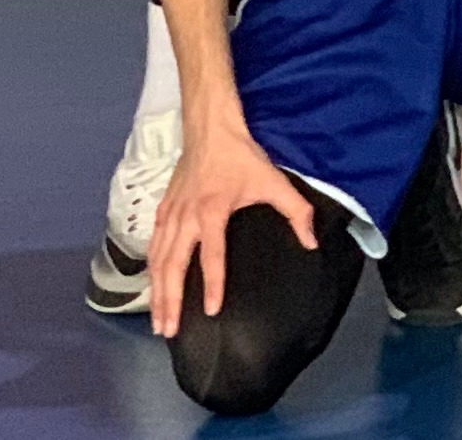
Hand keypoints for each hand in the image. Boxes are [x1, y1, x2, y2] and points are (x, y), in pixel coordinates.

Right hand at [148, 118, 317, 336]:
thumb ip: (296, 212)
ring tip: (157, 321)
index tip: (212, 311)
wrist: (211, 130)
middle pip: (172, 267)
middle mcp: (186, 217)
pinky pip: (152, 247)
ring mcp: (170, 215)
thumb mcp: (274, 181)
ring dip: (156, 292)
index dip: (213, 285)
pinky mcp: (162, 211)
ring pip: (157, 261)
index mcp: (212, 211)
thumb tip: (311, 242)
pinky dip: (150, 271)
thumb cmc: (242, 157)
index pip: (211, 256)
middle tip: (167, 331)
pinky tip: (151, 288)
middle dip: (169, 301)